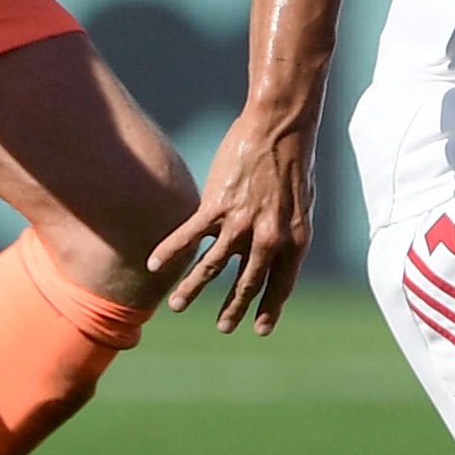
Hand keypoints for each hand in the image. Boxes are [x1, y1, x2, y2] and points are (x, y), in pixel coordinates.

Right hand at [150, 108, 317, 334]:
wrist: (279, 126)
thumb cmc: (294, 160)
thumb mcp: (301, 204)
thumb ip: (286, 231)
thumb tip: (274, 249)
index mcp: (294, 240)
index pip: (281, 284)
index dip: (270, 308)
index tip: (260, 328)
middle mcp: (268, 238)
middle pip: (246, 283)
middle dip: (232, 308)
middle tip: (223, 327)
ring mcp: (240, 224)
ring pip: (211, 267)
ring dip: (192, 289)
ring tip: (177, 307)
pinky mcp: (216, 205)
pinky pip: (188, 236)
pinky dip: (169, 251)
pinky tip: (154, 264)